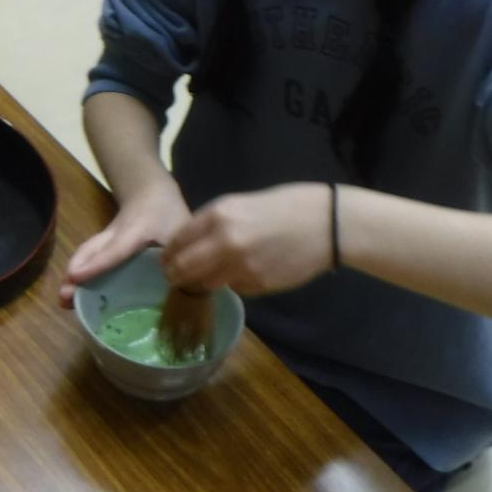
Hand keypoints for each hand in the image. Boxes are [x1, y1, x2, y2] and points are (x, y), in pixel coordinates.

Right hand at [58, 178, 190, 304]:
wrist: (149, 189)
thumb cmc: (166, 210)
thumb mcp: (181, 229)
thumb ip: (182, 257)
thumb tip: (183, 290)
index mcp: (135, 231)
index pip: (114, 249)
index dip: (96, 264)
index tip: (76, 277)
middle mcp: (114, 235)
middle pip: (90, 251)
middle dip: (75, 272)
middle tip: (64, 296)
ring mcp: (106, 239)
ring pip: (87, 254)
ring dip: (74, 275)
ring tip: (64, 301)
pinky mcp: (105, 245)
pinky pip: (91, 258)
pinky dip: (81, 273)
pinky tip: (78, 294)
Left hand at [161, 183, 334, 295]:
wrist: (326, 224)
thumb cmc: (284, 206)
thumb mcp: (240, 203)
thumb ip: (213, 221)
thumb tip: (191, 241)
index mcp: (218, 215)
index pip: (179, 240)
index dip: (169, 252)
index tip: (165, 259)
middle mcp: (225, 242)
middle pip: (185, 267)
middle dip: (175, 274)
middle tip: (173, 277)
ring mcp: (241, 266)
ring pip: (206, 283)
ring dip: (199, 283)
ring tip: (198, 281)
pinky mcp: (258, 284)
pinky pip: (234, 288)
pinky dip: (230, 285)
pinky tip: (234, 278)